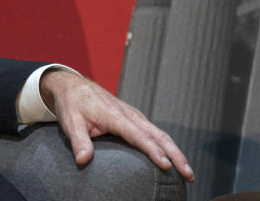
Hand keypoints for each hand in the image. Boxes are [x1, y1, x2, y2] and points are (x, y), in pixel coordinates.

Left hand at [39, 69, 194, 181]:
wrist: (72, 84)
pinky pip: (154, 132)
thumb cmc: (71, 103)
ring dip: (175, 152)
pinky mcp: (133, 118)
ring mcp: (133, 115)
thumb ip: (78, 141)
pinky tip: (172, 158)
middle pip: (158, 136)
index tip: (166, 165)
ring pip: (160, 134)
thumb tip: (83, 160)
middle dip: (175, 155)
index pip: (139, 136)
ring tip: (187, 172)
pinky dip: (167, 145)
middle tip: (189, 175)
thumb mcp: (70, 121)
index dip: (153, 151)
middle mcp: (129, 114)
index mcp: (115, 115)